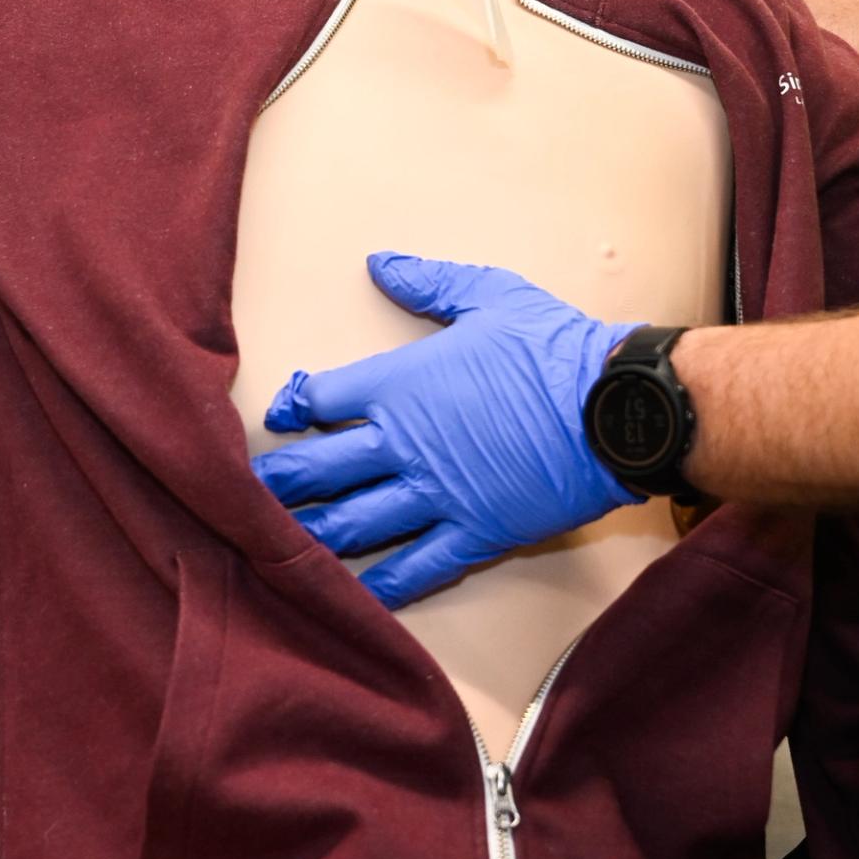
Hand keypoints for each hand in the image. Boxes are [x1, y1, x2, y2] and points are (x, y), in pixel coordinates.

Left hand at [250, 252, 637, 607]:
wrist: (616, 408)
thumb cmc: (555, 347)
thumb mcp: (492, 295)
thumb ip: (429, 282)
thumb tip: (379, 262)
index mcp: (403, 384)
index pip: (321, 399)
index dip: (292, 407)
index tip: (277, 416)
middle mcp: (407, 443)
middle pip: (320, 469)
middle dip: (277, 483)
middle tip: (242, 494)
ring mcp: (437, 494)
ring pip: (354, 524)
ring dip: (311, 535)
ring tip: (276, 545)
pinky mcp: (474, 534)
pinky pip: (416, 566)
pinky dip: (382, 585)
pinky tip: (354, 595)